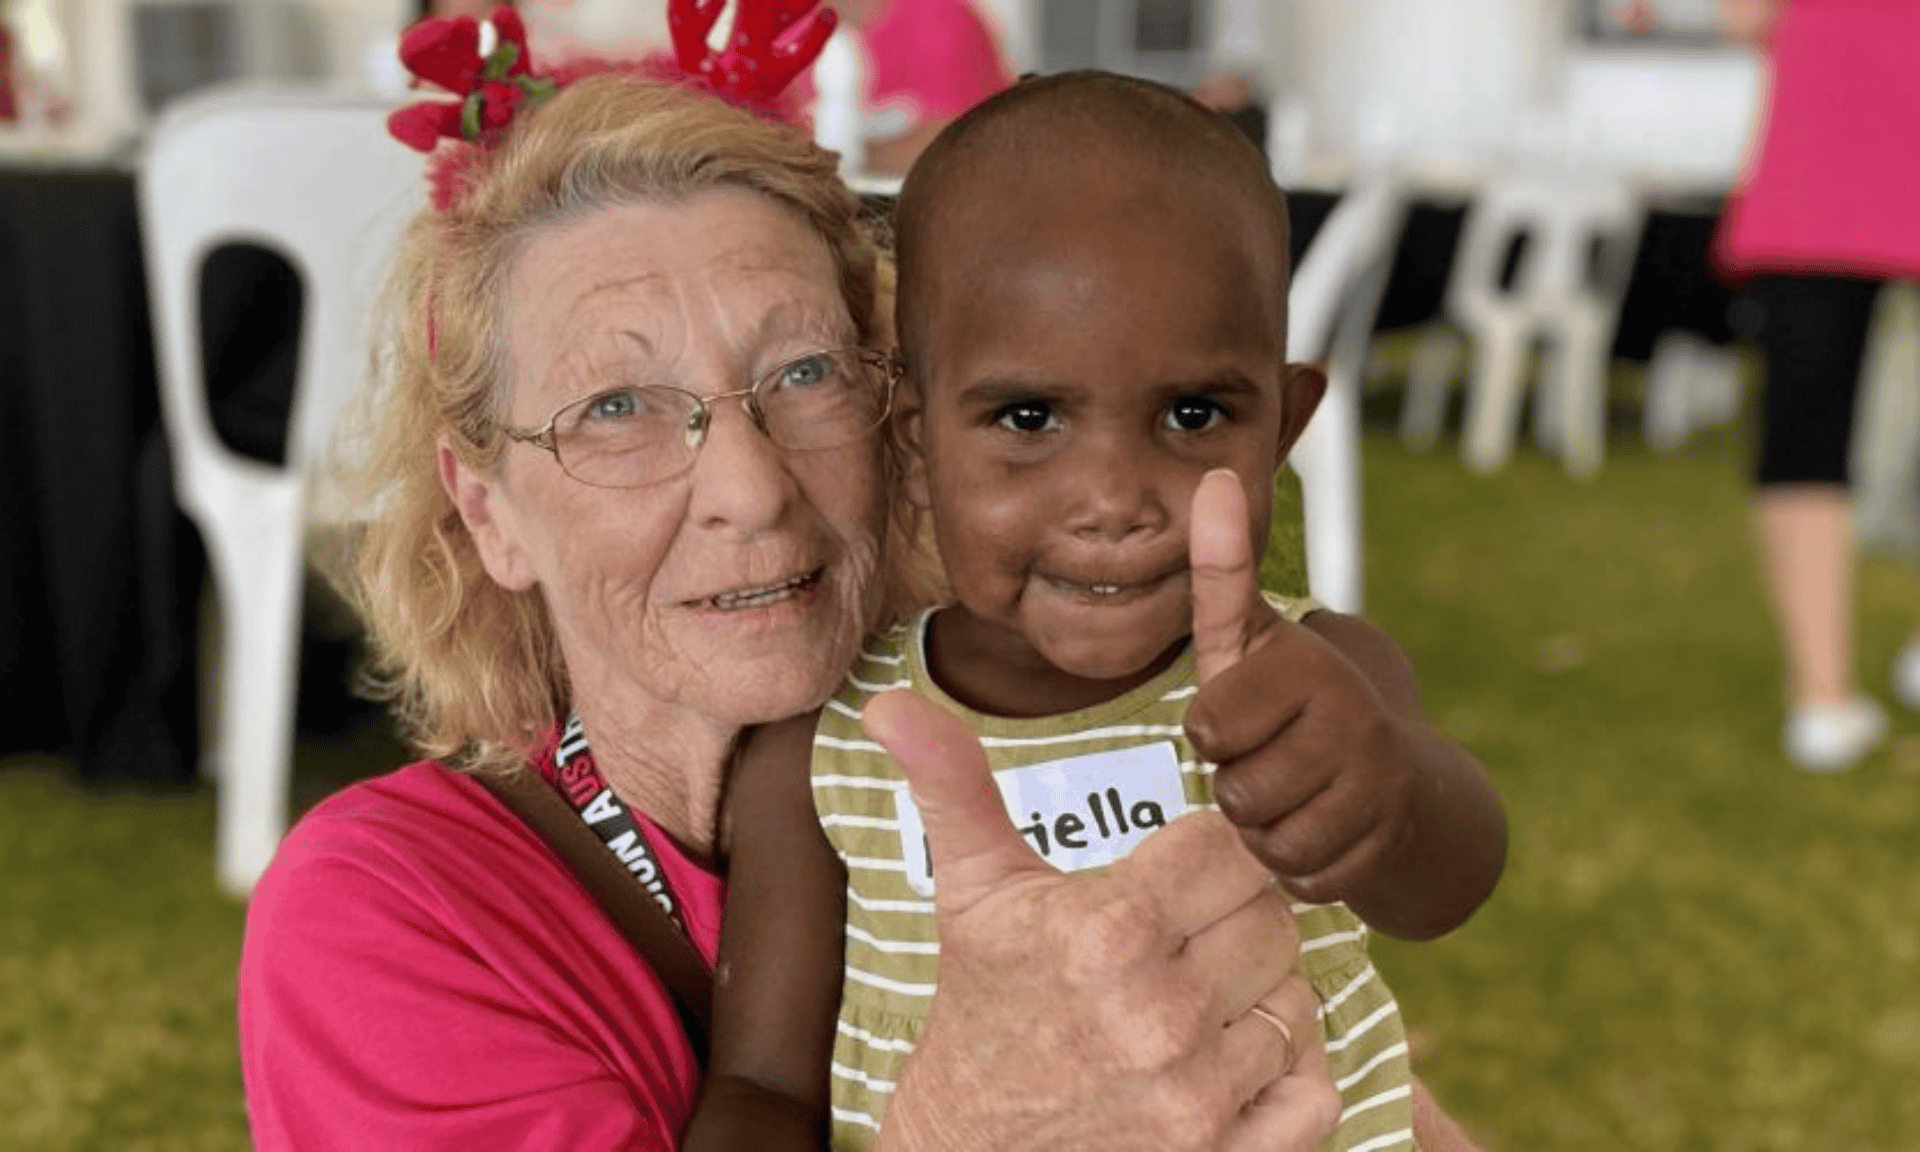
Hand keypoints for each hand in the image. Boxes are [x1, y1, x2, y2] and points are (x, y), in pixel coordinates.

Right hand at [863, 689, 1340, 1151]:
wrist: (967, 1151)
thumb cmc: (982, 1008)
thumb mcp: (970, 892)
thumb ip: (950, 783)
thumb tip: (887, 700)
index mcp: (1106, 933)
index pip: (1231, 848)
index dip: (1206, 856)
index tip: (1172, 878)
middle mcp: (1160, 1014)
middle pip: (1274, 917)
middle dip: (1233, 920)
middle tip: (1180, 940)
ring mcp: (1198, 1095)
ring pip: (1298, 997)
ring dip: (1259, 996)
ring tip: (1196, 1000)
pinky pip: (1315, 1089)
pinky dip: (1290, 1073)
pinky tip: (1233, 1060)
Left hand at [1185, 469, 1417, 905]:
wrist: (1401, 779)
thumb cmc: (1292, 703)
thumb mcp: (1251, 639)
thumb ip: (1223, 570)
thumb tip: (1215, 476)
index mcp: (1307, 664)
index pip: (1208, 725)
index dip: (1212, 731)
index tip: (1239, 714)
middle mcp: (1351, 717)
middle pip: (1235, 791)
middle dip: (1238, 788)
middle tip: (1269, 762)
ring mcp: (1376, 783)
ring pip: (1267, 839)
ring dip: (1265, 831)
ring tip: (1292, 796)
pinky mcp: (1386, 843)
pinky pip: (1302, 875)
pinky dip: (1298, 866)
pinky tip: (1322, 830)